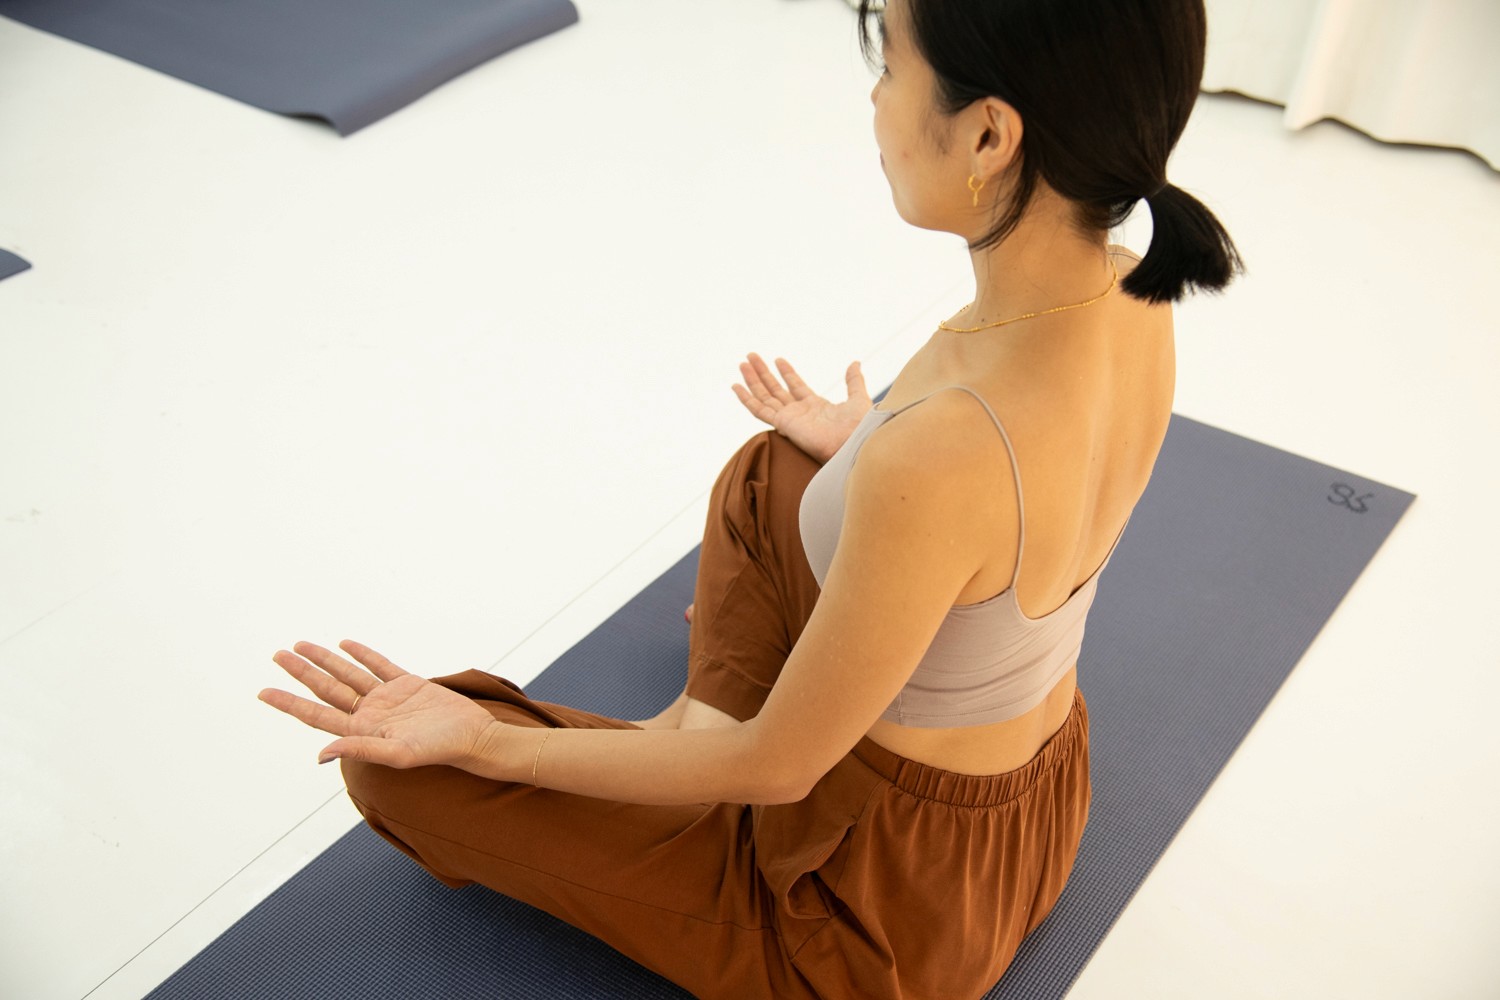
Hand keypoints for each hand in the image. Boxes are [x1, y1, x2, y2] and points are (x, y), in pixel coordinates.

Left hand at [259, 640, 498, 769]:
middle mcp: (371, 713)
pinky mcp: (408, 684)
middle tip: (277, 655)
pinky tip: (345, 645)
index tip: (263, 692)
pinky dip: (362, 654)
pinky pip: (379, 665)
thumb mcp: (397, 754)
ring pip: (348, 674)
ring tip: (301, 646)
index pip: (317, 713)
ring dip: (325, 660)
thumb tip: (320, 755)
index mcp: (362, 731)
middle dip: (301, 672)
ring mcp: (388, 698)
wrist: (474, 737)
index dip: (289, 703)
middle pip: (327, 689)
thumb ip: (360, 749)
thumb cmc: (438, 750)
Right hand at [732, 354, 871, 462]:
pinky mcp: (783, 424)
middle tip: (751, 357)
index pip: (796, 387)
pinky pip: (760, 411)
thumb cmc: (858, 427)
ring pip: (764, 397)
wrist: (854, 442)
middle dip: (763, 373)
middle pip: (775, 389)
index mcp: (815, 407)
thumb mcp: (857, 398)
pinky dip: (747, 399)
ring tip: (743, 363)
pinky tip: (736, 386)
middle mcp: (799, 413)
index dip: (787, 373)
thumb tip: (855, 363)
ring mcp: (789, 419)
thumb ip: (853, 381)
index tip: (778, 359)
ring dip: (753, 380)